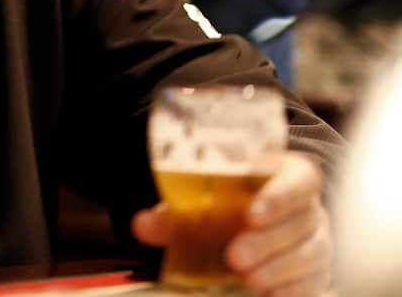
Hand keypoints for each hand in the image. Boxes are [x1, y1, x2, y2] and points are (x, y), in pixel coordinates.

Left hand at [132, 152, 332, 296]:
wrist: (249, 220)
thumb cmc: (227, 203)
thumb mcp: (202, 199)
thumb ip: (175, 212)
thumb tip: (141, 224)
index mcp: (286, 175)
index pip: (299, 179)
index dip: (279, 196)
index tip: (251, 214)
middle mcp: (309, 208)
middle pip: (301, 222)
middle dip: (267, 242)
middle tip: (235, 257)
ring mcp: (317, 241)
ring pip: (310, 255)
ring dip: (279, 269)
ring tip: (249, 279)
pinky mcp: (317, 272)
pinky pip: (315, 283)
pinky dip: (294, 290)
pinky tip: (271, 295)